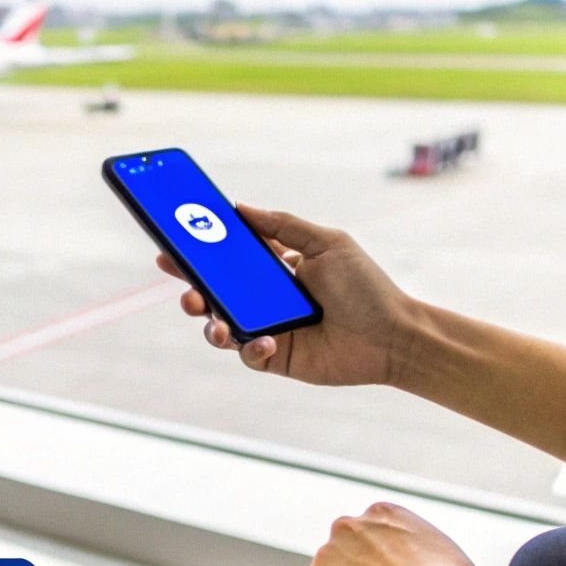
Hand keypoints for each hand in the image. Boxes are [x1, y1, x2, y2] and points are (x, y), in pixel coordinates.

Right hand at [157, 204, 416, 385]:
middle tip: (185, 287)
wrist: (394, 336)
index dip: (198, 253)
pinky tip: (266, 342)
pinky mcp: (276, 358)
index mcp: (275, 267)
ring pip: (221, 327)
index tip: (172, 246)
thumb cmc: (365, 287)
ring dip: (210, 324)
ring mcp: (269, 329)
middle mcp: (266, 299)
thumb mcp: (327, 244)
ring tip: (215, 323)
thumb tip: (239, 207)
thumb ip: (283, 226)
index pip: (228, 258)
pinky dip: (250, 348)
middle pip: (215, 294)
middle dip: (191, 289)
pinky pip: (248, 355)